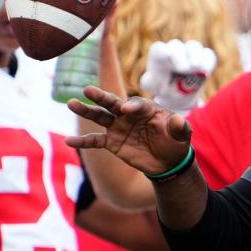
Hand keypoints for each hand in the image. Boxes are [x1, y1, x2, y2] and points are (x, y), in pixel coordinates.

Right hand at [67, 86, 191, 175]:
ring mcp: (118, 127)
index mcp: (146, 109)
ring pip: (99, 116)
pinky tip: (69, 141)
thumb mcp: (181, 135)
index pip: (137, 105)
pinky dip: (82, 141)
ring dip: (86, 111)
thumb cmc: (175, 142)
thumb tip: (177, 120)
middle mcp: (128, 114)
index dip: (132, 106)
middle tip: (88, 90)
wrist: (168, 161)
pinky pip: (95, 141)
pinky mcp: (112, 142)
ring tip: (71, 103)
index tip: (126, 109)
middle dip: (101, 97)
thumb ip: (179, 127)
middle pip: (112, 103)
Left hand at [138, 39, 216, 112]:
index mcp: (159, 54)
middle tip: (187, 68)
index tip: (177, 67)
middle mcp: (173, 49)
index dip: (168, 54)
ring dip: (196, 56)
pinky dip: (208, 62)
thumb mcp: (152, 87)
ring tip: (198, 68)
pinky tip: (206, 72)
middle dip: (182, 56)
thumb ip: (148, 82)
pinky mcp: (203, 56)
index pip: (159, 49)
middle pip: (176, 45)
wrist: (178, 94)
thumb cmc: (162, 87)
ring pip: (193, 46)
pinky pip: (208, 54)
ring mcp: (189, 51)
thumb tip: (149, 77)